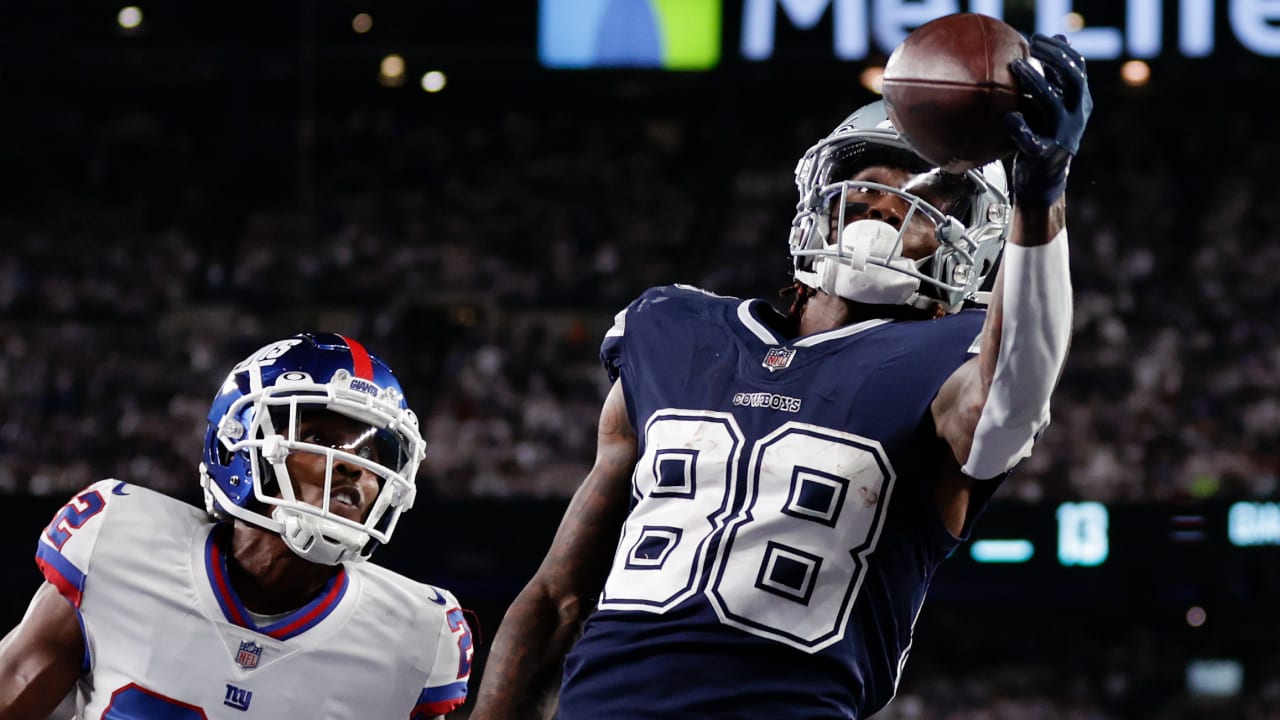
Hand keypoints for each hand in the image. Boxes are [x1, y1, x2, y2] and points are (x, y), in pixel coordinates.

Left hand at [1003, 33, 1092, 206]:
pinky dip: (1019, 127)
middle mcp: (1075, 117)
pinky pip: (1031, 140)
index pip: (1078, 68)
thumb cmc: (1043, 137)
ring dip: (1035, 81)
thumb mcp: (1052, 107)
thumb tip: (1057, 41)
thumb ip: (1053, 79)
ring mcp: (1061, 136)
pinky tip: (1007, 116)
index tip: (1039, 38)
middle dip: (1054, 59)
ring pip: (1052, 104)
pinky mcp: (1043, 155)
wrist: (1043, 182)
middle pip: (1074, 80)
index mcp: (1078, 103)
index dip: (1061, 50)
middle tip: (1032, 46)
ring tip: (1017, 66)